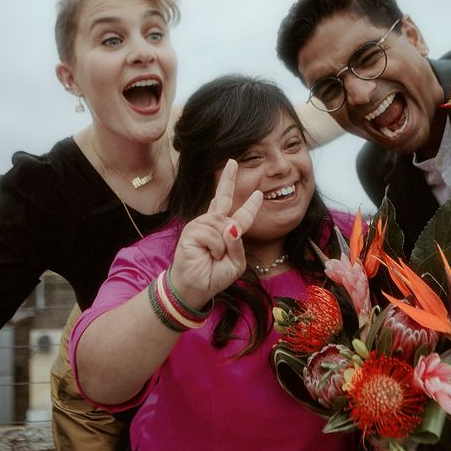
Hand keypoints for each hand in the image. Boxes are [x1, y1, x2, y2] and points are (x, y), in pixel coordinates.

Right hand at [170, 160, 262, 306]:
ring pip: (224, 225)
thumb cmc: (214, 276)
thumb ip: (238, 245)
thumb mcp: (235, 264)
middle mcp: (213, 224)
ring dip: (224, 246)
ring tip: (214, 257)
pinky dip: (216, 247)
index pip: (240, 214)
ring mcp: (201, 225)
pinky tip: (207, 254)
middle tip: (232, 162)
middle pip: (223, 197)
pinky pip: (214, 234)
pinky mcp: (192, 230)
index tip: (259, 193)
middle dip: (228, 178)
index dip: (250, 204)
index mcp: (225, 231)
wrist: (196, 288)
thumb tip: (231, 226)